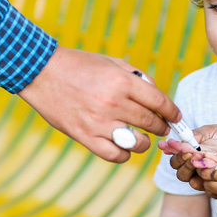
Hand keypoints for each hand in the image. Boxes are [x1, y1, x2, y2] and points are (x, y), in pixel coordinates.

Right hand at [17, 46, 180, 162]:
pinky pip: (115, 155)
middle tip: (162, 127)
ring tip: (143, 138)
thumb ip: (137, 77)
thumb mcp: (112, 62)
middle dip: (162, 126)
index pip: (160, 102)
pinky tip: (125, 147)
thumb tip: (156, 95)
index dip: (172, 112)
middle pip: (151, 122)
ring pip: (137, 143)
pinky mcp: (84, 136)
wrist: (40, 72)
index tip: (175, 117)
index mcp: (122, 82)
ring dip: (145, 142)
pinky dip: (125, 154)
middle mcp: (113, 103)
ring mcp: (98, 122)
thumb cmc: (79, 65)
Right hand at [161, 137, 216, 190]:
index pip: (176, 159)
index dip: (177, 156)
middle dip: (185, 165)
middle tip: (193, 157)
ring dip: (195, 172)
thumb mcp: (213, 131)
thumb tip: (175, 141)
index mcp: (194, 153)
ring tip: (205, 163)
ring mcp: (207, 177)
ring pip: (191, 182)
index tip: (185, 151)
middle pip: (180, 173)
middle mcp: (198, 166)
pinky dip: (209, 182)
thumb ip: (195, 136)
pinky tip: (216, 172)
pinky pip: (207, 190)